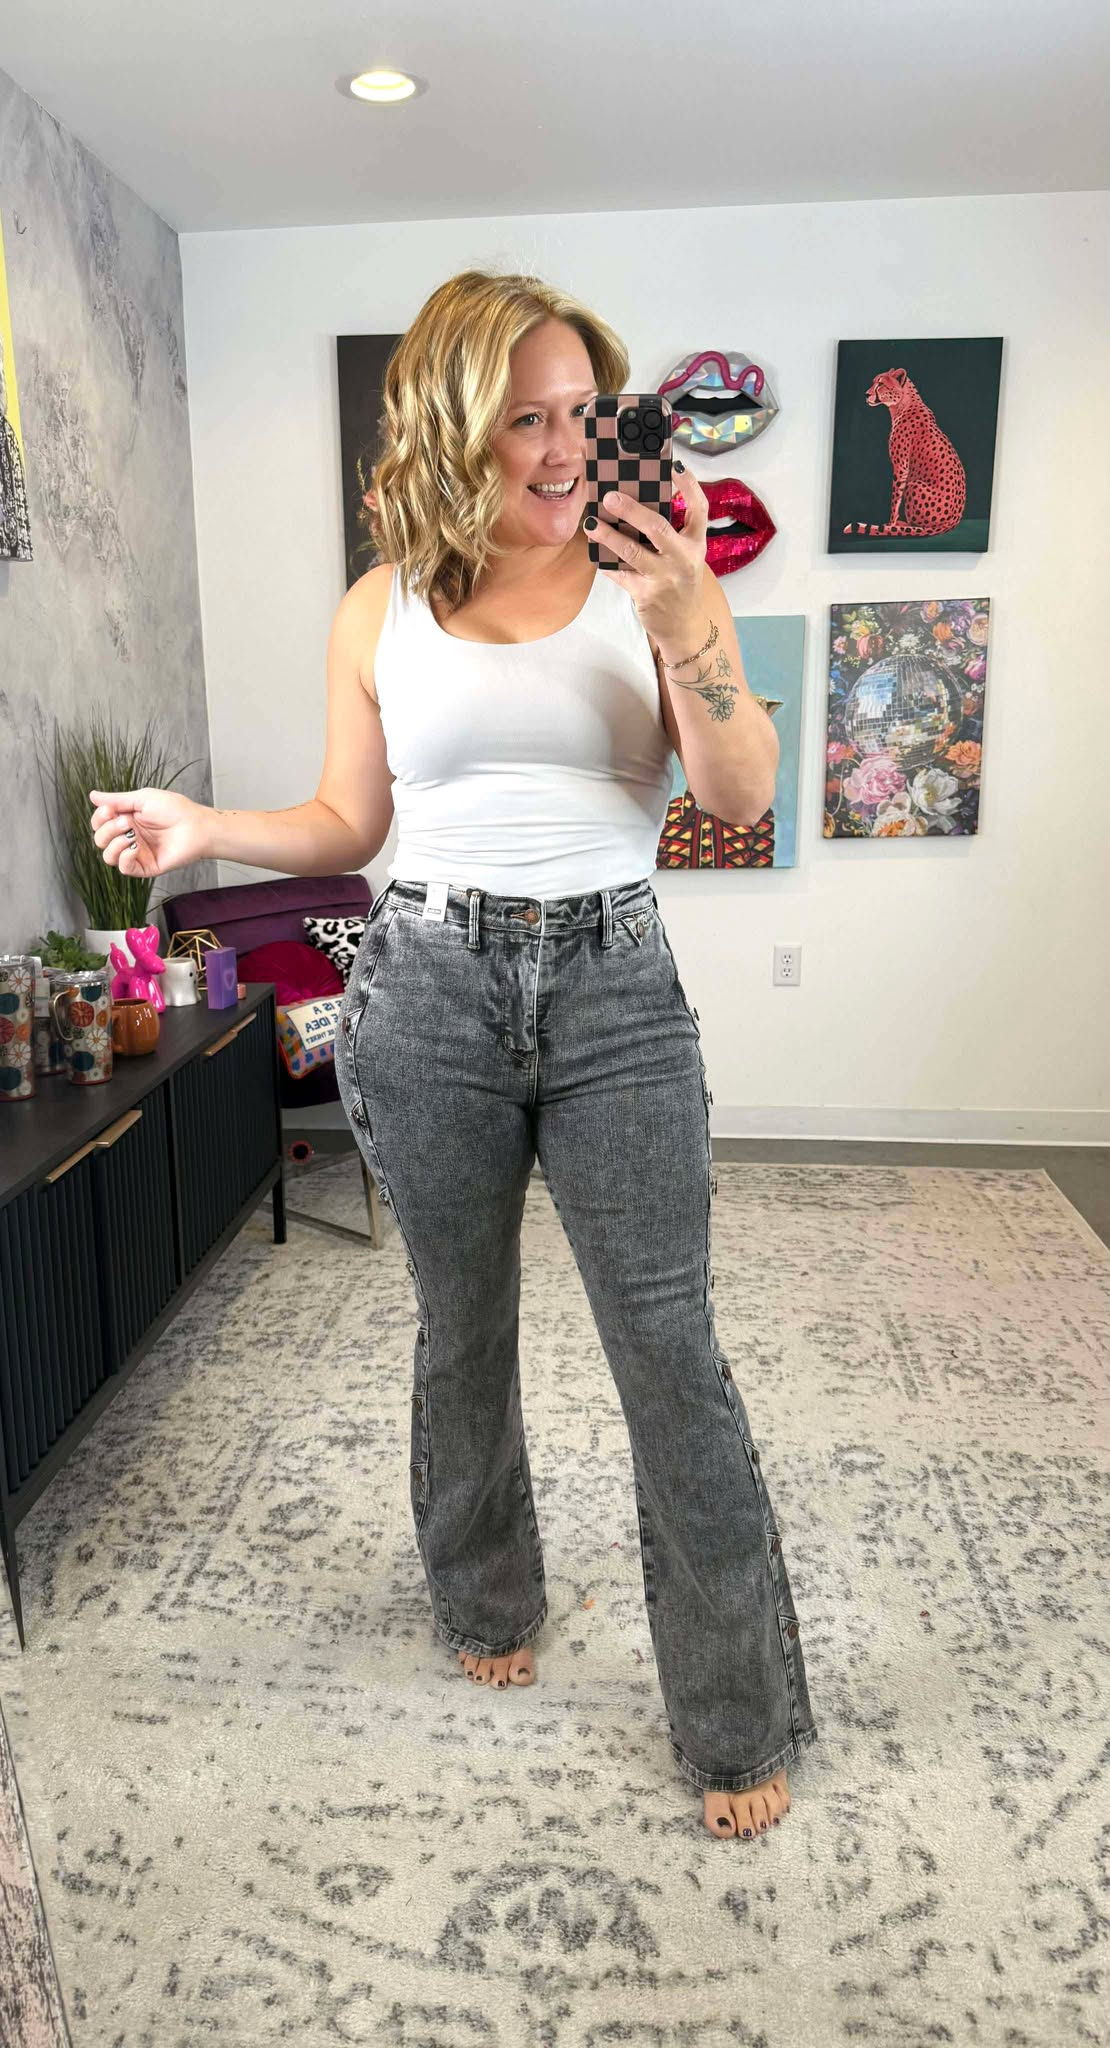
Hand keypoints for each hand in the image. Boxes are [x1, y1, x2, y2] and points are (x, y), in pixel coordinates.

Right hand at [89, 787, 211, 878]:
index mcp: (127, 819)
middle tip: (125, 822)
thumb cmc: (174, 810)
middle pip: (100, 840)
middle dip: (107, 830)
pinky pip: (123, 868)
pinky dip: (124, 856)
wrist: (195, 827)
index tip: (109, 810)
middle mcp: (129, 837)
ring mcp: (136, 853)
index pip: (99, 824)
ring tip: (131, 834)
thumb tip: (92, 795)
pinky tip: (135, 847)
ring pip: (107, 856)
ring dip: (114, 843)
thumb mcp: (142, 799)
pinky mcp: (145, 867)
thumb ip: (116, 800)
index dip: (98, 818)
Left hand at [590, 467, 708, 644]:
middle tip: (610, 497)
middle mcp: (683, 559)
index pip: (699, 508)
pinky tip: (594, 551)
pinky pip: (620, 574)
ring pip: (633, 552)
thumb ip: (668, 533)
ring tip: (591, 523)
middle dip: (632, 510)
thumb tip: (633, 504)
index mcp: (696, 544)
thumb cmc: (680, 583)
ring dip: (609, 536)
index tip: (674, 466)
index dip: (689, 485)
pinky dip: (605, 562)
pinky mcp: (646, 595)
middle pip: (658, 527)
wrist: (684, 626)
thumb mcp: (684, 556)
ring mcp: (665, 578)